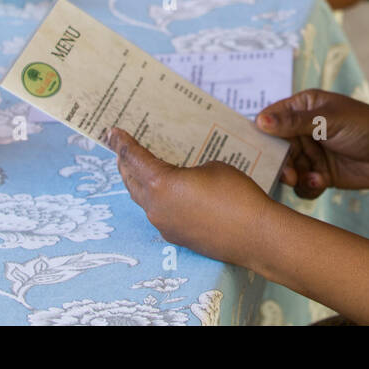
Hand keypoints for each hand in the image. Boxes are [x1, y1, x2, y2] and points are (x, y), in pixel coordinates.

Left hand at [103, 127, 273, 268]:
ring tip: (142, 168)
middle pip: (131, 181)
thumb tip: (184, 179)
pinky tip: (170, 192)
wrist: (256, 236)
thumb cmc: (237, 194)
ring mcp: (164, 225)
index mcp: (161, 183)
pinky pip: (159, 212)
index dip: (122, 143)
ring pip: (143, 199)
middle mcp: (155, 207)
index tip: (112, 132)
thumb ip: (189, 169)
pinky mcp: (177, 237)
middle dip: (125, 163)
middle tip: (122, 148)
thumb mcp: (212, 166)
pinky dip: (157, 198)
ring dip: (139, 182)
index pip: (134, 158)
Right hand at [255, 89, 368, 198]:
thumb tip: (260, 121)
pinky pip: (302, 185)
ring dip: (294, 177)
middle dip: (279, 163)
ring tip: (310, 178)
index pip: (270, 119)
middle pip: (275, 149)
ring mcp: (310, 153)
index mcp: (302, 108)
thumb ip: (295, 122)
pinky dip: (308, 186)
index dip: (260, 133)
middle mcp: (302, 130)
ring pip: (287, 169)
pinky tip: (321, 182)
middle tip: (288, 174)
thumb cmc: (365, 126)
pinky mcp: (318, 174)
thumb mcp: (329, 120)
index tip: (251, 150)